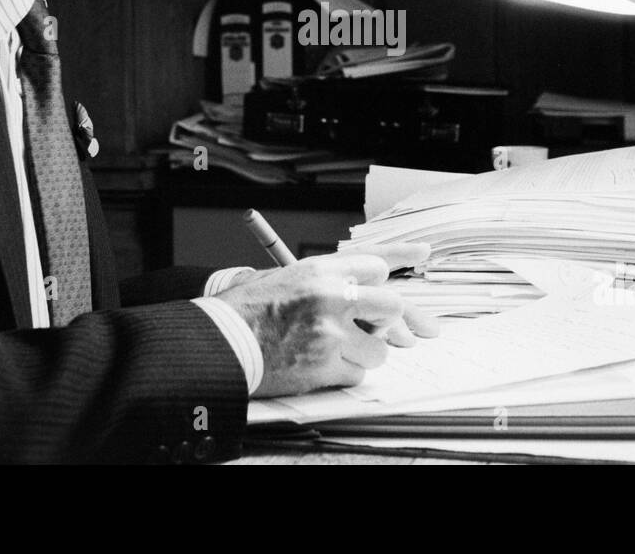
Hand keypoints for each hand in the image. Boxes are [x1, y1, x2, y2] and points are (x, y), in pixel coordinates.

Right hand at [217, 243, 439, 397]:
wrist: (221, 342)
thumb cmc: (250, 310)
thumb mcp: (288, 276)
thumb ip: (329, 279)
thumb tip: (371, 286)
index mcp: (319, 270)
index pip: (376, 264)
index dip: (391, 269)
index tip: (414, 261)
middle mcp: (330, 297)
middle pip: (391, 304)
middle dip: (388, 318)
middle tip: (375, 323)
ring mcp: (330, 334)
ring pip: (379, 347)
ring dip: (364, 352)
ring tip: (337, 349)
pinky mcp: (325, 367)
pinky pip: (358, 374)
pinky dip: (345, 373)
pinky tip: (322, 365)